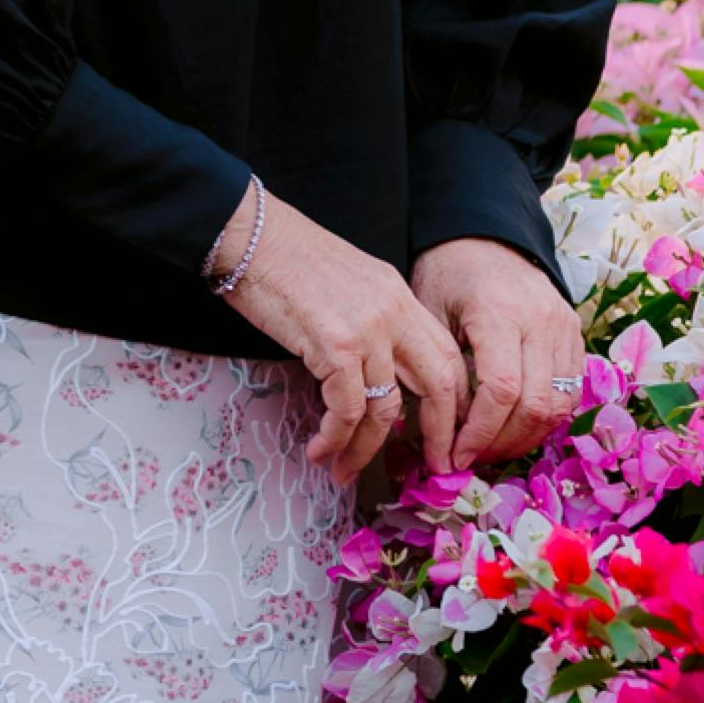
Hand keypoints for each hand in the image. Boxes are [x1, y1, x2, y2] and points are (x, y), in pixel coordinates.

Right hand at [218, 187, 465, 477]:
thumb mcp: (346, 282)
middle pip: (440, 386)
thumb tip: (372, 371)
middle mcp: (393, 311)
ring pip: (388, 408)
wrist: (248, 234)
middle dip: (438, 434)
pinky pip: (347, 409)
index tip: (444, 432)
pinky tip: (320, 448)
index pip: (448, 356)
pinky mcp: (334, 344)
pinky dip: (335, 437)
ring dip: (367, 449)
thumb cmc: (282, 258)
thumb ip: (370, 320)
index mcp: (399, 294)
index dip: (455, 402)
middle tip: (430, 467)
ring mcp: (367, 328)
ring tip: (346, 469)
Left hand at [410, 237, 585, 471]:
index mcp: (498, 312)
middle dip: (500, 443)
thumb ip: (439, 370)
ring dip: (526, 438)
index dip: (479, 432)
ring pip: (559, 405)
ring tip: (490, 450)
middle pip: (534, 405)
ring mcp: (564, 327)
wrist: (485, 236)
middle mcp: (541, 321)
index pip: (500, 390)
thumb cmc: (447, 274)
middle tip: (469, 459)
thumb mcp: (429, 314)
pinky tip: (514, 428)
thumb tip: (439, 434)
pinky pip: (571, 391)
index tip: (453, 455)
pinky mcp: (576, 333)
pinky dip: (545, 418)